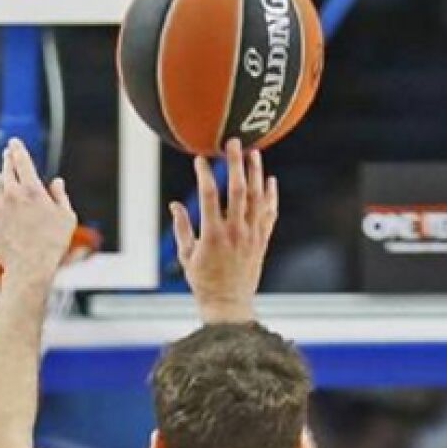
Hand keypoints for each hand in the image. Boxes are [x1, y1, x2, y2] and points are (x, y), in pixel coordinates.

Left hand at [0, 139, 77, 283]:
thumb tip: (56, 182)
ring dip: (2, 179)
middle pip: (6, 170)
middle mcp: (11, 195)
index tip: (14, 142)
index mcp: (31, 190)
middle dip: (8, 159)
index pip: (21, 160)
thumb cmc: (53, 244)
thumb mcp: (66, 218)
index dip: (17, 148)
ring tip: (5, 178)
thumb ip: (61, 196)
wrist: (29, 268)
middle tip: (8, 153)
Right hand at [171, 139, 278, 323]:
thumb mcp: (186, 256)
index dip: (204, 174)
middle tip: (234, 143)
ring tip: (254, 153)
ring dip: (256, 173)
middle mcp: (235, 232)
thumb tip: (175, 205)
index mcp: (213, 235)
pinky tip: (270, 180)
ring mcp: (252, 235)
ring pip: (257, 198)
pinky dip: (271, 196)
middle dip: (236, 164)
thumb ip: (182, 228)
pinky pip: (270, 214)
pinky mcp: (262, 240)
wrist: (229, 303)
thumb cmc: (203, 281)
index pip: (209, 196)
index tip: (200, 159)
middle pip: (238, 190)